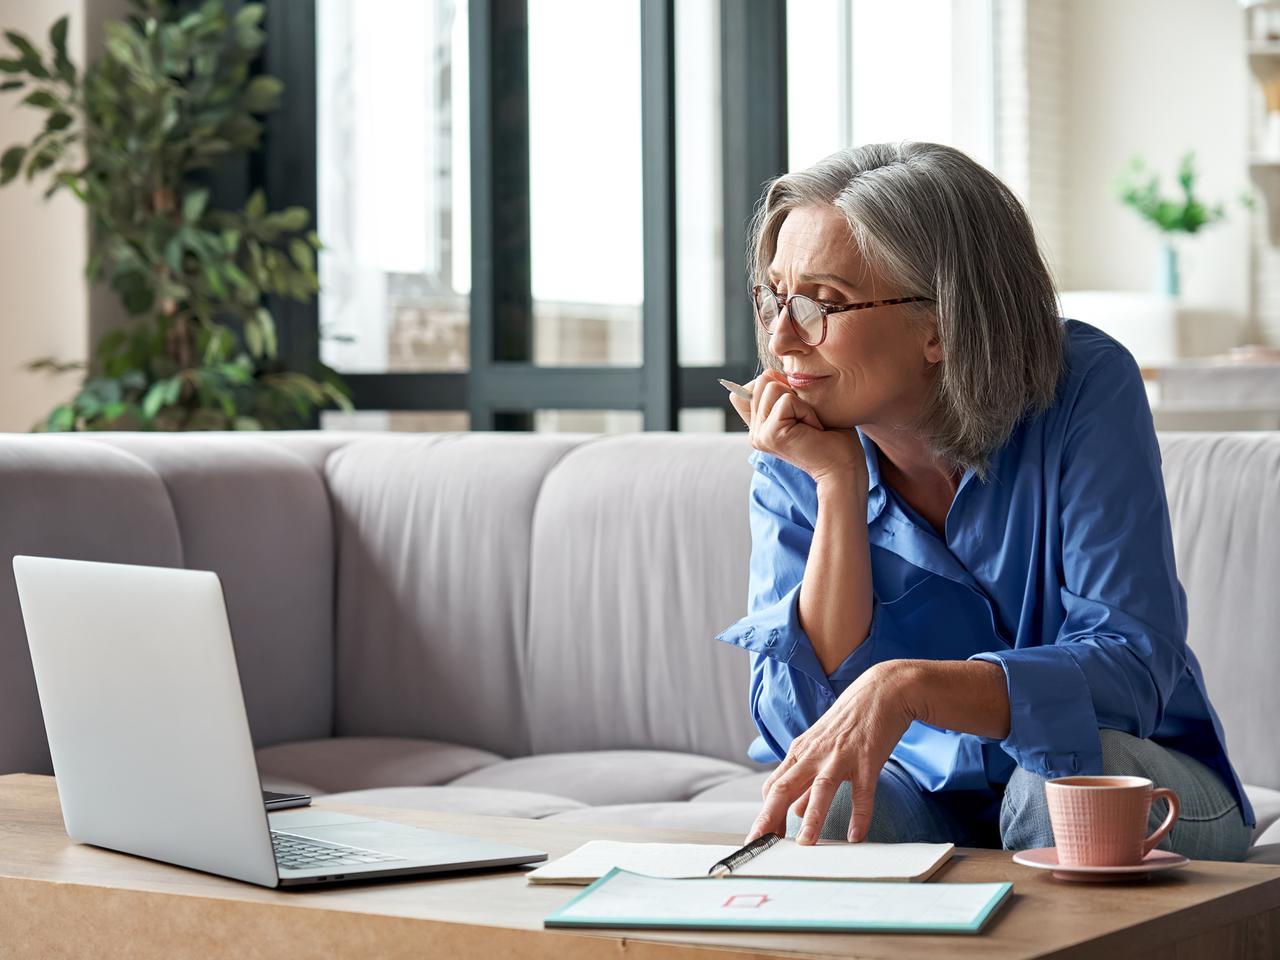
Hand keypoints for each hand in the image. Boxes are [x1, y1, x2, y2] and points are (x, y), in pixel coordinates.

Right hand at [727, 370, 866, 488]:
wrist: (843, 468)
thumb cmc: (832, 438)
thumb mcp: (802, 408)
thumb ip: (781, 393)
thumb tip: (770, 374)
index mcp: (759, 426)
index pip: (748, 388)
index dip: (776, 386)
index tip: (797, 411)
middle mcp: (755, 432)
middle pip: (762, 381)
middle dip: (791, 392)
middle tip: (807, 419)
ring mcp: (759, 435)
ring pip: (772, 386)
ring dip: (800, 402)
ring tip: (810, 424)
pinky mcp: (771, 434)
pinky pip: (787, 400)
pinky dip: (806, 410)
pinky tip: (813, 429)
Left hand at [746, 660, 917, 844]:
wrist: (881, 691)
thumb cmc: (849, 721)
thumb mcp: (820, 747)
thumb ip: (806, 780)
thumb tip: (794, 810)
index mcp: (800, 752)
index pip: (773, 786)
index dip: (765, 813)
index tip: (760, 838)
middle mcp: (814, 754)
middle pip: (784, 787)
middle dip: (769, 818)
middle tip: (760, 843)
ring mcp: (840, 756)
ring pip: (820, 789)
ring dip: (811, 817)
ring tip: (805, 843)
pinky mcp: (867, 759)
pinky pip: (862, 792)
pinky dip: (859, 815)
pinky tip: (855, 836)